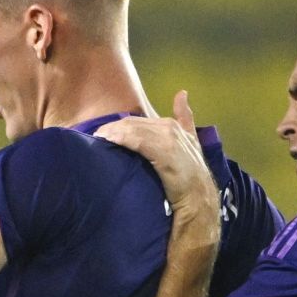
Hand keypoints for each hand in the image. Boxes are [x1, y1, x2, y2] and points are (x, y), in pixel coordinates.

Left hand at [95, 91, 216, 220]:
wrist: (200, 202)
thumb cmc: (188, 181)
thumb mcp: (188, 148)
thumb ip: (184, 121)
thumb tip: (182, 94)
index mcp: (173, 126)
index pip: (138, 121)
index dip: (119, 126)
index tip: (103, 135)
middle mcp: (171, 128)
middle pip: (133, 123)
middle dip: (113, 129)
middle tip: (96, 137)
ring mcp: (170, 139)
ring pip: (134, 130)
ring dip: (114, 133)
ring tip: (98, 140)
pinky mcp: (166, 152)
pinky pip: (139, 140)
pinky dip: (122, 139)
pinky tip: (109, 141)